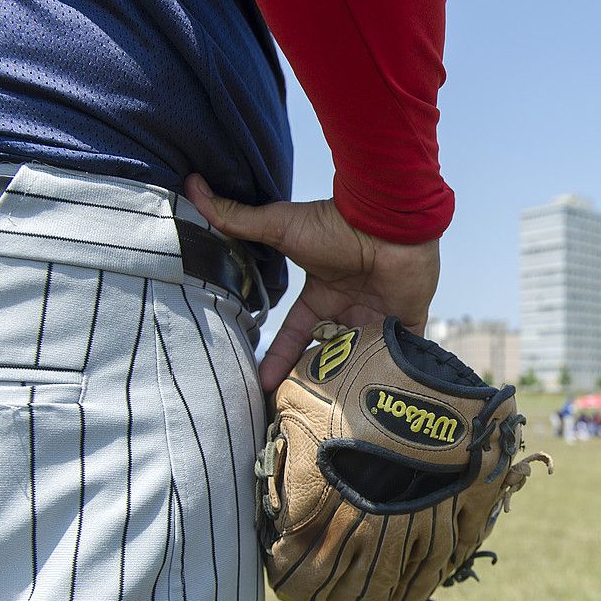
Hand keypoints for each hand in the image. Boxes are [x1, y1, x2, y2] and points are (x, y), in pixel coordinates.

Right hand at [184, 174, 440, 390]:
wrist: (389, 221)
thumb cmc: (337, 223)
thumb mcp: (282, 226)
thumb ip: (240, 220)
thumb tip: (192, 186)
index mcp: (322, 296)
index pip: (296, 336)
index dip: (279, 360)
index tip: (264, 387)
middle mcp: (349, 310)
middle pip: (329, 356)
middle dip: (317, 380)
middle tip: (301, 409)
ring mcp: (379, 318)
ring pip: (362, 362)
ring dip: (351, 382)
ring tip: (336, 414)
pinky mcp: (408, 323)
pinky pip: (402, 357)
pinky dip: (395, 375)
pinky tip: (381, 399)